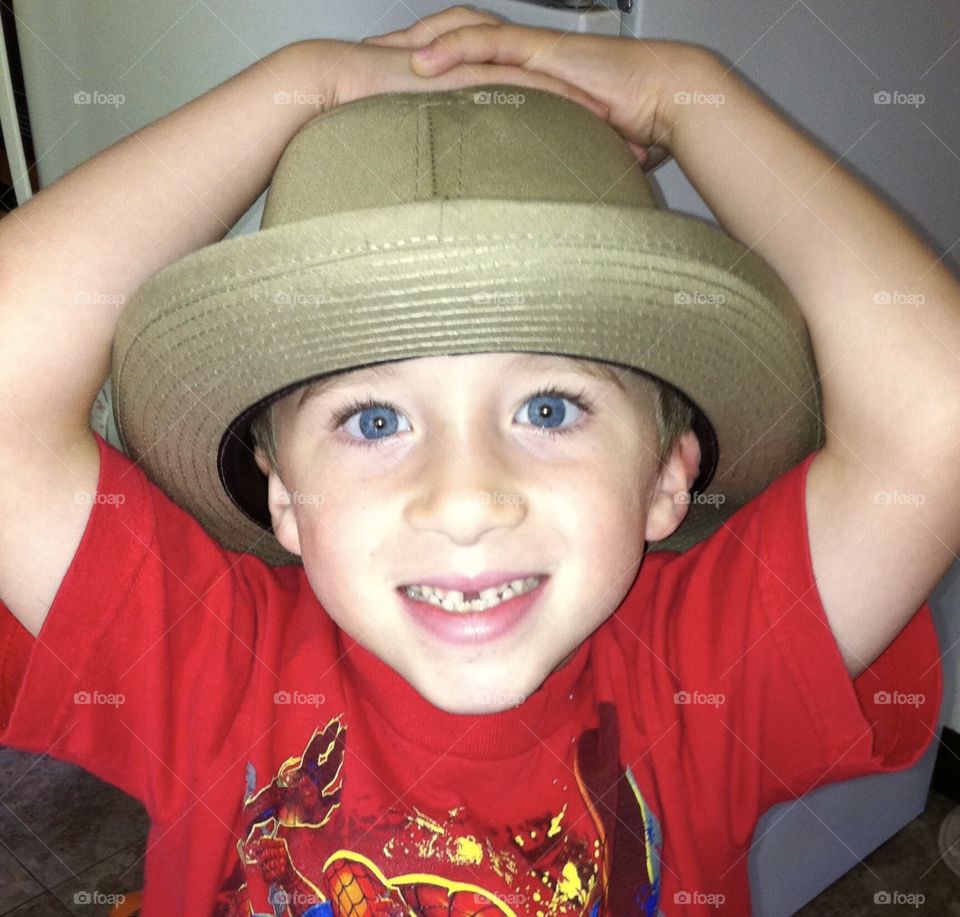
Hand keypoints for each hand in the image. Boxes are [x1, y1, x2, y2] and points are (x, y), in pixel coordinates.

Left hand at [364, 5, 712, 169]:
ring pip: (461, 32)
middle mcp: (519, 57)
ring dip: (417, 42)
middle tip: (366, 61)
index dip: (421, 70)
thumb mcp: (564, 149)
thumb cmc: (624, 125)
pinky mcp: (543, 54)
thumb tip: (514, 202)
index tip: (384, 88)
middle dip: (405, 46)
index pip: (461, 64)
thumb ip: (534, 163)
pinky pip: (490, 44)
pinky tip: (422, 62)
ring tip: (379, 57)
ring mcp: (529, 52)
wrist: (664, 100)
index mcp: (520, 74)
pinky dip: (454, 50)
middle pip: (449, 39)